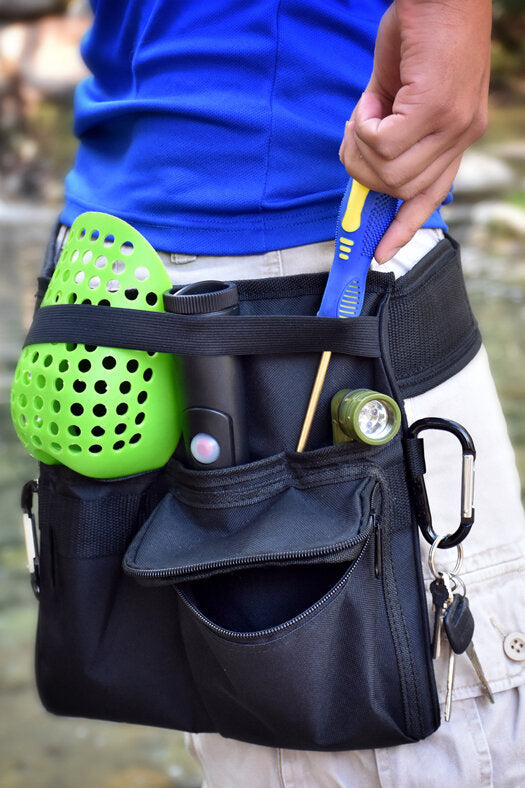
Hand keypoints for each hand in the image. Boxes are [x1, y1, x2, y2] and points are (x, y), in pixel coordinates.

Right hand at [339, 0, 491, 261]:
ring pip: (389, 171)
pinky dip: (363, 126)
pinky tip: (368, 100)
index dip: (404, 227)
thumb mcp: (406, 91)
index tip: (381, 253)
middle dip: (363, 169)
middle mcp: (462, 134)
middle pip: (400, 189)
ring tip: (361, 113)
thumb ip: (394, 129)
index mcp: (459, 134)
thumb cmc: (421, 29)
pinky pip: (383, 143)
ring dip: (360, 146)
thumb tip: (366, 162)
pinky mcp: (435, 108)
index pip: (432, 195)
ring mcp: (452, 123)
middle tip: (353, 134)